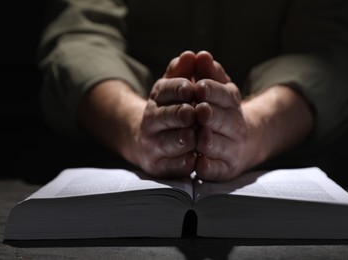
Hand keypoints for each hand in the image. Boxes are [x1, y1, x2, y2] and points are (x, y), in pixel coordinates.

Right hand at [135, 51, 197, 176]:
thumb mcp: (176, 87)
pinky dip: (183, 163)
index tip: (191, 89)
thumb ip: (184, 71)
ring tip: (196, 136)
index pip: (166, 89)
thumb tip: (191, 54)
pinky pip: (171, 165)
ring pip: (168, 141)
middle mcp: (151, 120)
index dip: (179, 89)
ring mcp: (153, 144)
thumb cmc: (173, 109)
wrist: (151, 141)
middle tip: (196, 113)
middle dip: (181, 114)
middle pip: (165, 115)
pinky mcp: (158, 165)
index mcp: (158, 97)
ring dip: (184, 138)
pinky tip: (194, 159)